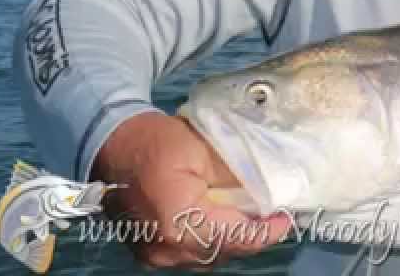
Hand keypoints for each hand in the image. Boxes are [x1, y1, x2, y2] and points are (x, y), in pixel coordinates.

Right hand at [91, 111, 291, 269]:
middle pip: (223, 251)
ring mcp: (155, 254)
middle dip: (253, 236)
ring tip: (255, 218)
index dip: (264, 232)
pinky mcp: (151, 253)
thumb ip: (237, 172)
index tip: (286, 218)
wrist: (114, 148)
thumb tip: (270, 186)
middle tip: (275, 216)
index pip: (233, 237)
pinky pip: (193, 254)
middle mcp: (164, 245)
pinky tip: (227, 222)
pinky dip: (213, 241)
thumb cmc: (157, 142)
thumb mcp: (204, 147)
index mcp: (177, 218)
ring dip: (234, 240)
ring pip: (209, 257)